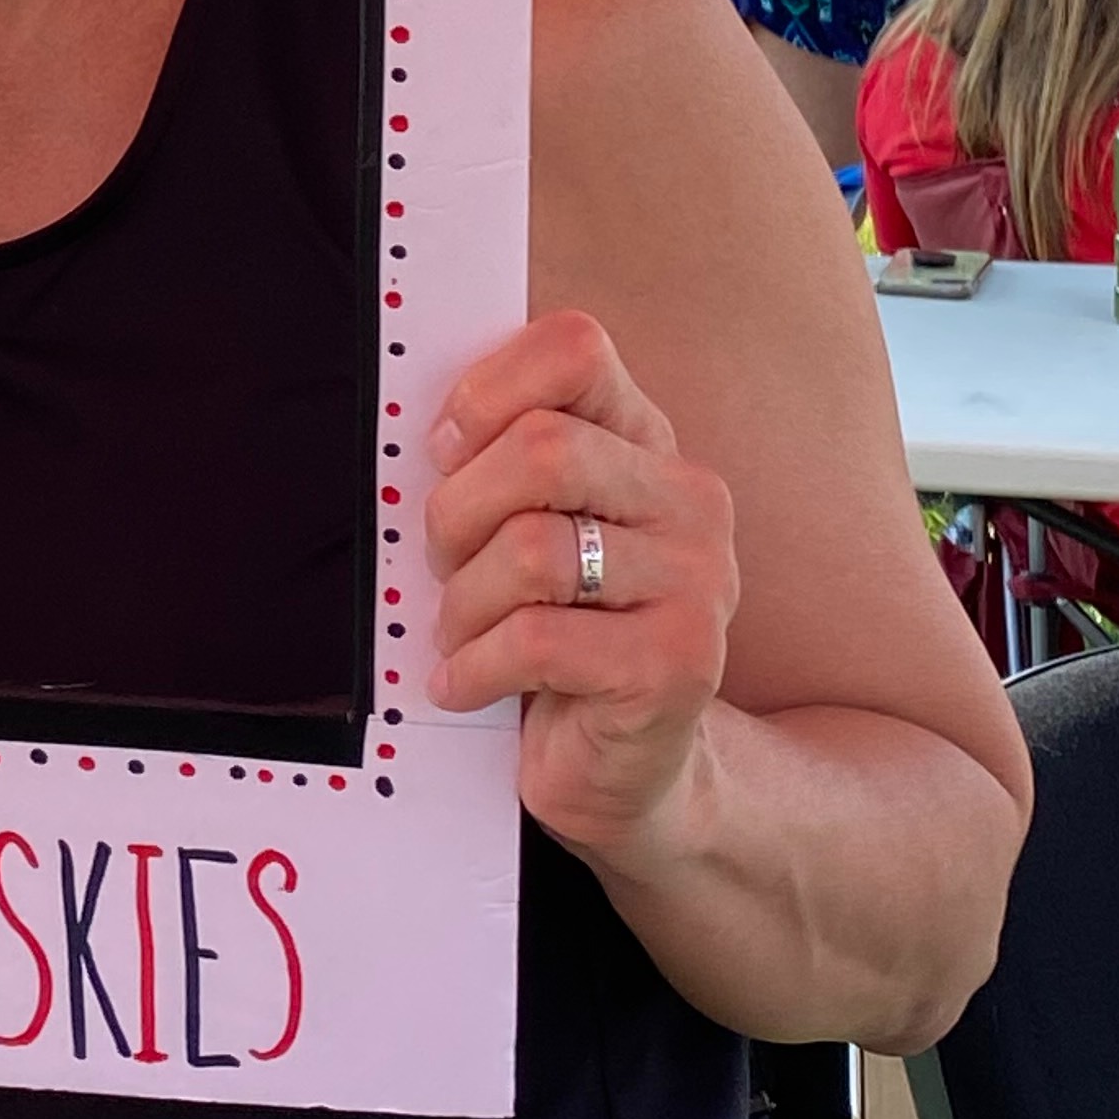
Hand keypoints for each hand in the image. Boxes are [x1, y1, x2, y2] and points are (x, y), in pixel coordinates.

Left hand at [424, 310, 738, 861]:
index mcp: (647, 442)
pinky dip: (475, 665)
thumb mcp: (533, 526)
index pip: (575, 350)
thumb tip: (422, 424)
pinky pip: (535, 639)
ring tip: (461, 632)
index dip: (488, 388)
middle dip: (458, 511)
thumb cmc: (560, 631)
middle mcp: (689, 499)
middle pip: (541, 449)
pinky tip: (466, 683)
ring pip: (531, 549)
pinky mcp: (678, 665)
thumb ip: (501, 462)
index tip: (446, 446)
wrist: (630, 769)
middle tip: (442, 562)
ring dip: (464, 601)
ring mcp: (696, 582)